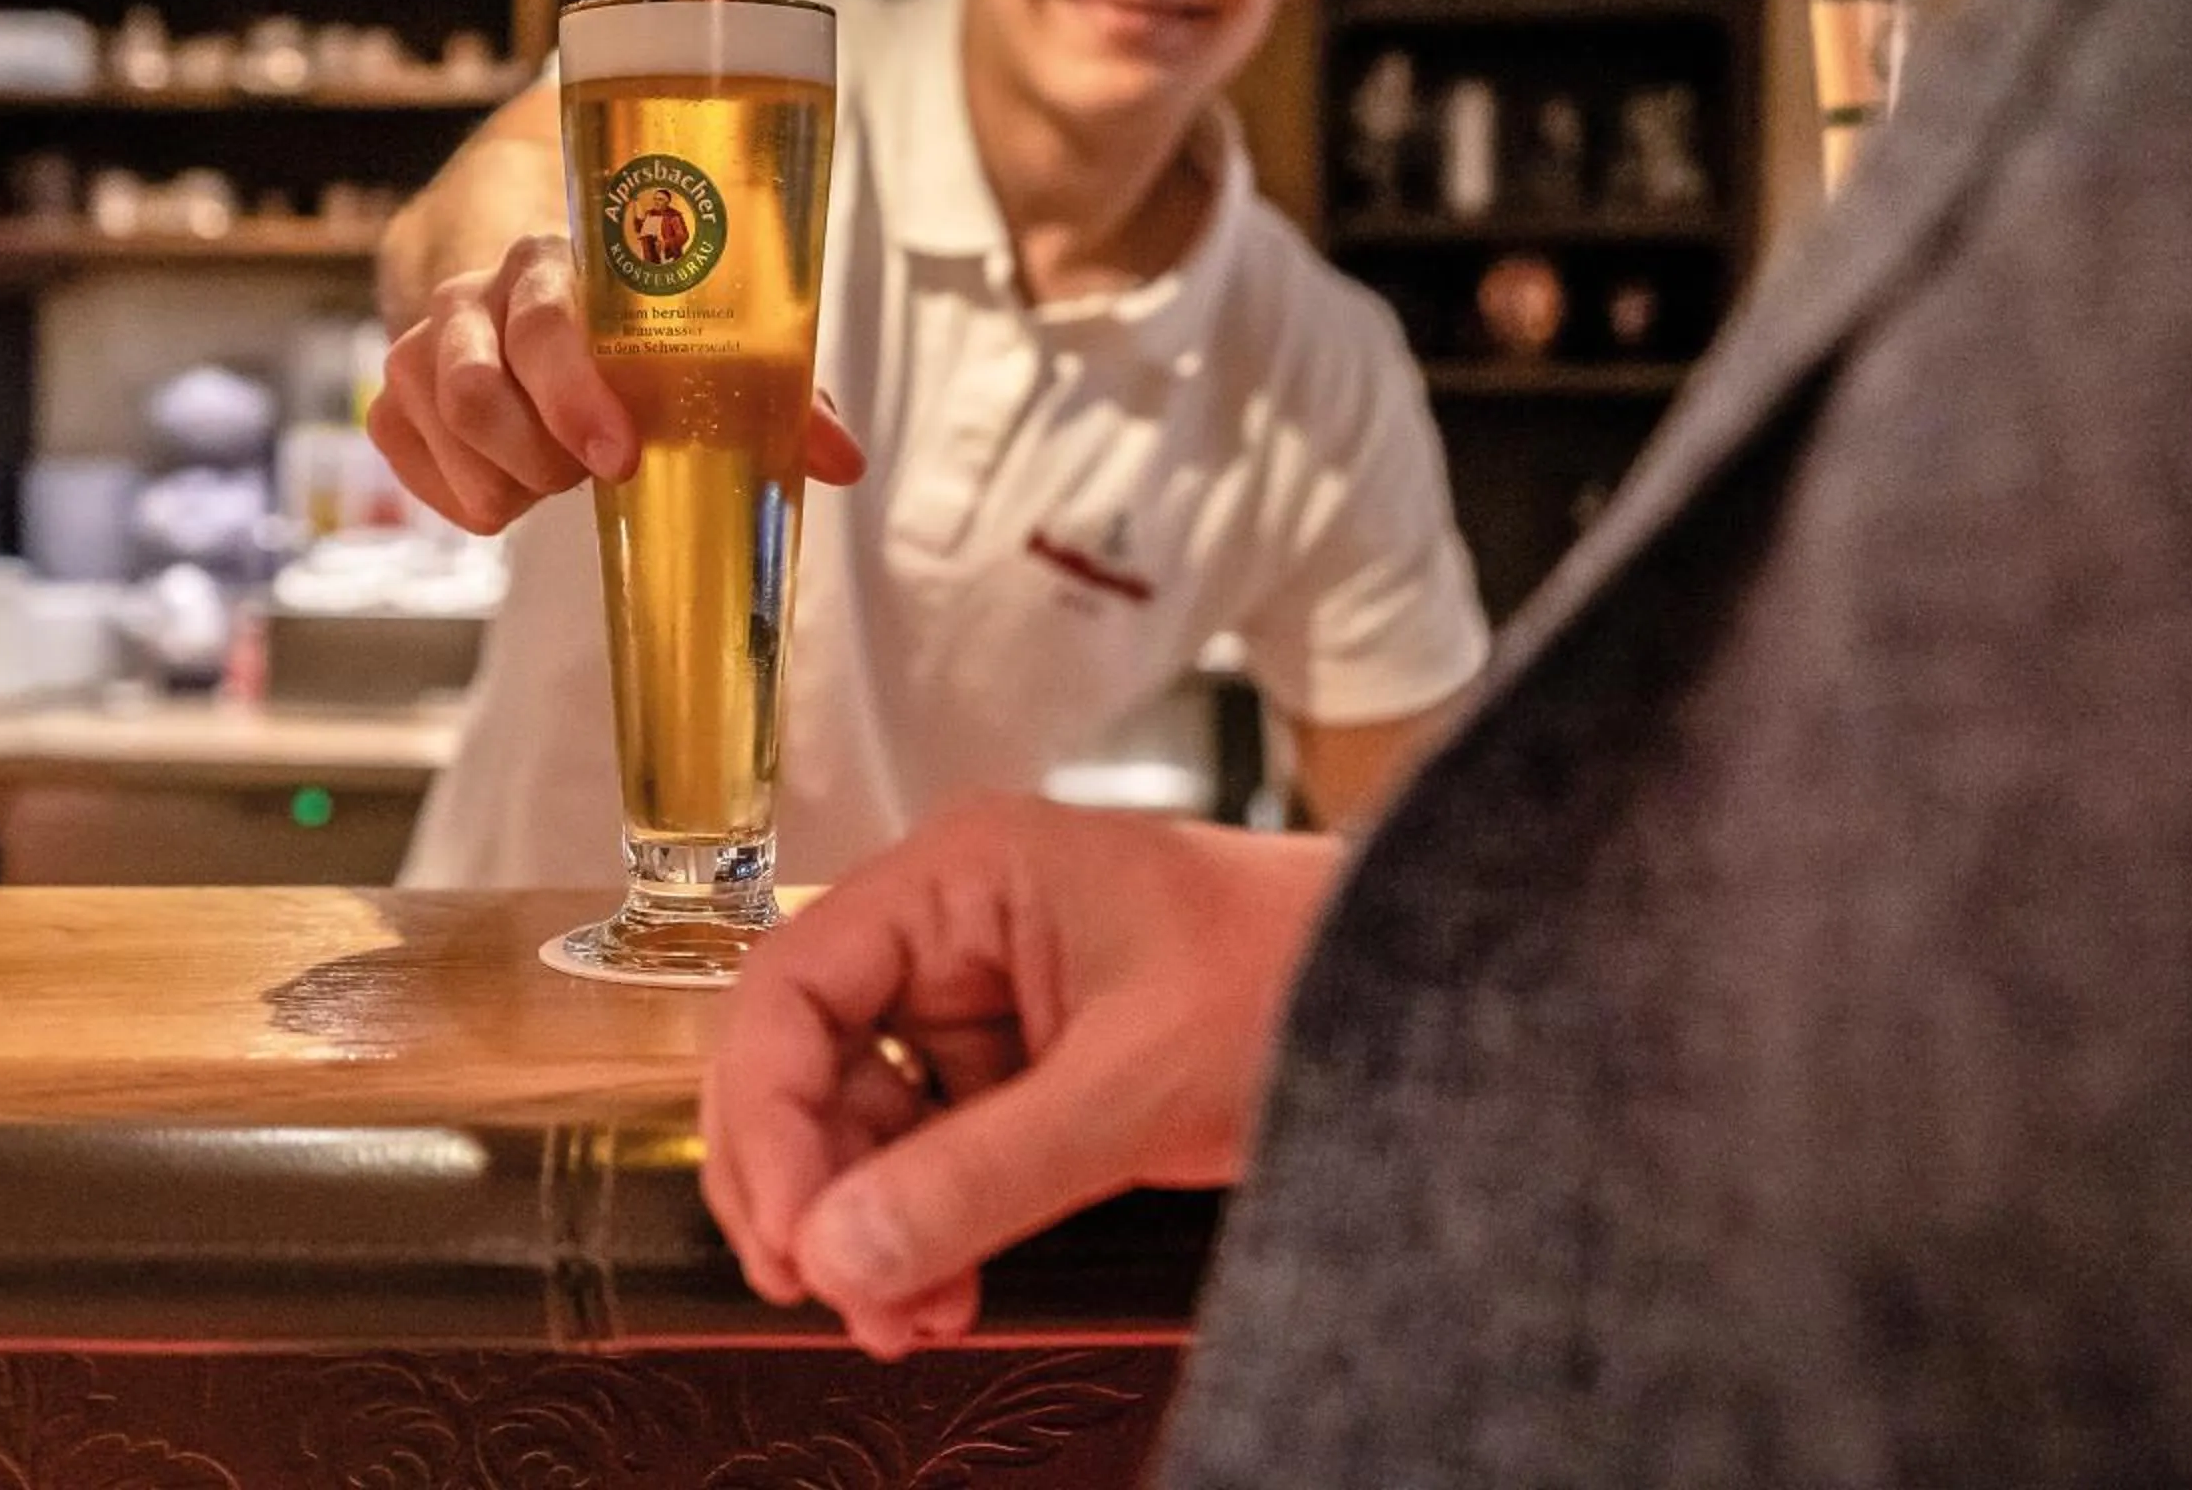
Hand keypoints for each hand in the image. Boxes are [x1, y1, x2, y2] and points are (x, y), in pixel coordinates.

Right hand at [367, 233, 866, 533]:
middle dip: (542, 457)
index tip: (620, 459)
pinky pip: (406, 458)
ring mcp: (420, 344)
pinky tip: (509, 485)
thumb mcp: (706, 356)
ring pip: (441, 429)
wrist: (525, 306)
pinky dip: (466, 495)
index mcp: (560, 265)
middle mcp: (477, 294)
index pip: (550, 323)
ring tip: (557, 474)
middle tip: (596, 474)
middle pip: (477, 386)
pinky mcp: (391, 398)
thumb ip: (777, 399)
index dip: (577, 397)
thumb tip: (846, 462)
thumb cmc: (634, 340)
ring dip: (508, 480)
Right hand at [701, 800, 1345, 1358]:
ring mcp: (981, 999)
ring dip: (864, 1227)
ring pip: (858, 1121)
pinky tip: (943, 1293)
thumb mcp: (1139, 1082)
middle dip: (810, 1187)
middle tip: (831, 1296)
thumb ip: (983, 1172)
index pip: (793, 986)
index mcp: (962, 874)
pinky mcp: (1019, 1068)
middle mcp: (951, 926)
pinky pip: (926, 1153)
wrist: (1424, 991)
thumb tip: (839, 1254)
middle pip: (805, 1059)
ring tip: (911, 1318)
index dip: (767, 1118)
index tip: (791, 1237)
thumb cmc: (1301, 974)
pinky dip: (920, 1231)